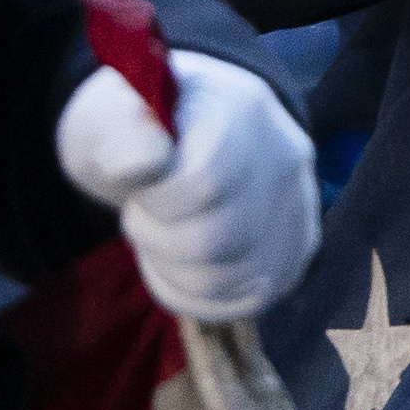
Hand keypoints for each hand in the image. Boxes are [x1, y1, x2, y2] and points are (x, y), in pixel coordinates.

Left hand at [58, 49, 318, 321]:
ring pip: (227, 279)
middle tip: (141, 213)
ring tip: (160, 233)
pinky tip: (176, 260)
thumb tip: (141, 162)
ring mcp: (298, 212)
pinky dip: (191, 291)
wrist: (182, 136)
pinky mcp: (294, 256)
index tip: (138, 188)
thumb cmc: (140, 126)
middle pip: (216, 240)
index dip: (158, 201)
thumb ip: (121, 131)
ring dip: (170, 267)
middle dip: (156, 236)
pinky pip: (240, 302)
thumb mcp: (112, 113)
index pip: (206, 183)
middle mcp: (286, 160)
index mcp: (244, 108)